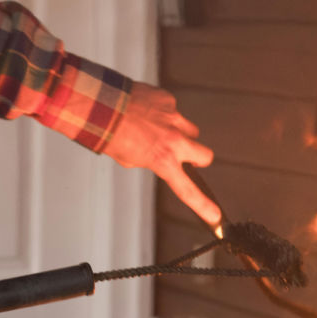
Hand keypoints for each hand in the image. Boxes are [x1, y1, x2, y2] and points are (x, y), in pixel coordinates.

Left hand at [103, 81, 220, 227]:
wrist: (101, 105)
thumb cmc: (111, 135)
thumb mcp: (129, 159)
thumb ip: (151, 161)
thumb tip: (158, 156)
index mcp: (162, 161)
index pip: (188, 190)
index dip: (203, 206)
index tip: (215, 216)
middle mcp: (174, 141)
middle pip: (205, 156)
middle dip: (198, 158)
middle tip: (185, 156)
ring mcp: (174, 119)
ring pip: (191, 130)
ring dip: (180, 133)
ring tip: (156, 129)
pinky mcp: (168, 101)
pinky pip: (173, 110)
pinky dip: (164, 113)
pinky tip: (146, 112)